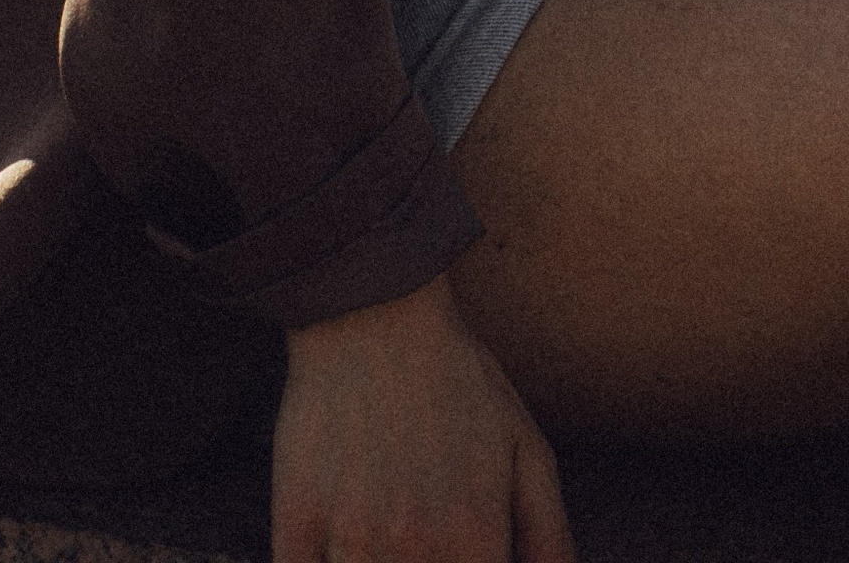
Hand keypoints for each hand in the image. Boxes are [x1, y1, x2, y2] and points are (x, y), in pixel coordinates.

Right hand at [272, 276, 576, 562]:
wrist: (373, 310)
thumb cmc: (458, 380)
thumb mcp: (527, 450)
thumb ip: (551, 541)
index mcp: (476, 541)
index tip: (458, 554)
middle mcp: (417, 550)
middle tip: (421, 534)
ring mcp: (352, 539)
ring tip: (391, 531)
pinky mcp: (297, 522)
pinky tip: (345, 543)